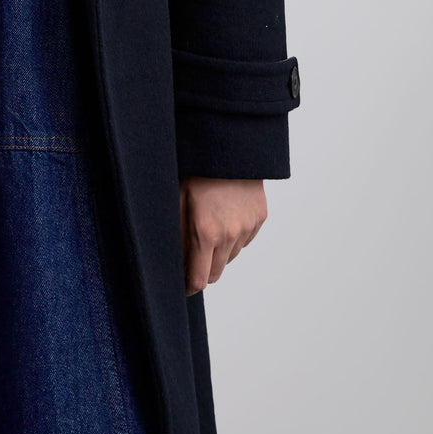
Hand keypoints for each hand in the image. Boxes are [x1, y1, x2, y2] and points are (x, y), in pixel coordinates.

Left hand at [179, 177, 267, 296]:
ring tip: (208, 230)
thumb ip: (176, 234)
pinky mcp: (260, 218)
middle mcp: (230, 234)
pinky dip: (234, 238)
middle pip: (216, 273)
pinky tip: (224, 218)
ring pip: (231, 257)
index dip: (189, 286)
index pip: (199, 279)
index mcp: (205, 232)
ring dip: (219, 253)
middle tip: (192, 260)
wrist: (229, 147)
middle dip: (203, 271)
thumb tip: (172, 260)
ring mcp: (247, 227)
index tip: (182, 286)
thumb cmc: (196, 171)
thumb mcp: (176, 200)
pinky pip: (245, 240)